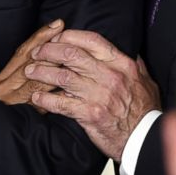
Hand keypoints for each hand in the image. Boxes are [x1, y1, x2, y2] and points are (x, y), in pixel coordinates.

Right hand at [0, 19, 64, 106]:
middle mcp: (3, 86)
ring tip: (70, 56)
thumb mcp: (8, 92)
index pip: (23, 51)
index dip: (40, 36)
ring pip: (33, 80)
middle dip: (49, 46)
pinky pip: (36, 103)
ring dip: (52, 67)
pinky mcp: (18, 117)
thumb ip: (25, 77)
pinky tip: (63, 88)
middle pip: (28, 61)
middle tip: (66, 34)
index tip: (57, 24)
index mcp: (2, 78)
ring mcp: (10, 102)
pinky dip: (50, 95)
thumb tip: (47, 59)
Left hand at [27, 30, 160, 161]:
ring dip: (41, 72)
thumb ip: (133, 62)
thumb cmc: (144, 109)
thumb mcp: (145, 79)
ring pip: (62, 77)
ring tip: (30, 71)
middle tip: (36, 52)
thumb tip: (126, 49)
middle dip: (49, 50)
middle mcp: (109, 76)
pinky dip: (45, 100)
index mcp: (122, 64)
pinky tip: (36, 98)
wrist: (145, 138)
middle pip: (71, 55)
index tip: (56, 37)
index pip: (91, 40)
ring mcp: (99, 95)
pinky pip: (61, 103)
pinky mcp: (90, 114)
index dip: (69, 36)